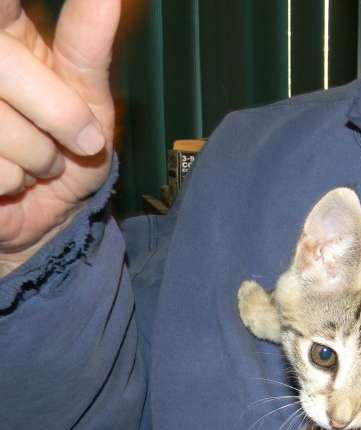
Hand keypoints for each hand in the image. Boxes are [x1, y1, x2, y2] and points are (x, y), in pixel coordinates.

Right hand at [0, 0, 119, 275]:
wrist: (47, 216)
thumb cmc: (70, 150)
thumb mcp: (89, 94)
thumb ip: (88, 41)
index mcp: (0, 30)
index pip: (2, 0)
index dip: (11, 1)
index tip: (33, 19)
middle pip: (2, 63)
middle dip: (57, 111)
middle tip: (81, 138)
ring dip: (37, 155)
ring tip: (38, 160)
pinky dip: (12, 182)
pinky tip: (10, 180)